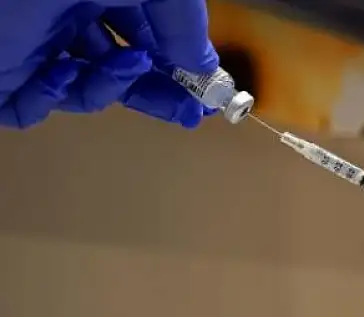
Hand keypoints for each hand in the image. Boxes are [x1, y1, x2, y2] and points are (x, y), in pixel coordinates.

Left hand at [0, 0, 217, 128]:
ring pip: (83, 91)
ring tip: (120, 68)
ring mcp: (35, 46)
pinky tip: (58, 73)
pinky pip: (28, 107)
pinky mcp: (2, 74)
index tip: (206, 95)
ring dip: (108, 88)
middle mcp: (71, 18)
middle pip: (123, 71)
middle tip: (189, 115)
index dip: (180, 69)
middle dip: (157, 93)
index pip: (149, 39)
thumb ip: (183, 24)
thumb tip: (204, 64)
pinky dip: (49, 100)